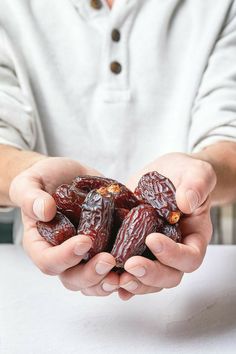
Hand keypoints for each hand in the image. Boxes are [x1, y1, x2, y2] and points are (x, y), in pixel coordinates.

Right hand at [9, 157, 118, 295]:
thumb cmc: (42, 180)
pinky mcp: (105, 245)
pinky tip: (142, 261)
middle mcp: (64, 256)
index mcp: (41, 245)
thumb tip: (45, 210)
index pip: (49, 262)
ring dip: (111, 280)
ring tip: (128, 271)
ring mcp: (86, 254)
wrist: (63, 176)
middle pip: (74, 279)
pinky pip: (115, 266)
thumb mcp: (29, 183)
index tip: (84, 241)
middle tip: (109, 260)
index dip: (65, 257)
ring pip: (96, 281)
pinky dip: (128, 268)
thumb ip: (31, 197)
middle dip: (92, 274)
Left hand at [118, 152, 215, 299]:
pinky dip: (118, 279)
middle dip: (149, 274)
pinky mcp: (134, 248)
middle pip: (169, 276)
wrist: (167, 175)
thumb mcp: (196, 173)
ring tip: (113, 277)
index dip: (173, 254)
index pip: (190, 257)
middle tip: (130, 264)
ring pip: (148, 281)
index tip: (152, 239)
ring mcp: (153, 253)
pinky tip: (105, 280)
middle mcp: (175, 252)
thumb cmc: (185, 175)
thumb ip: (196, 186)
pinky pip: (130, 272)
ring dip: (132, 282)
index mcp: (194, 237)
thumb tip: (185, 203)